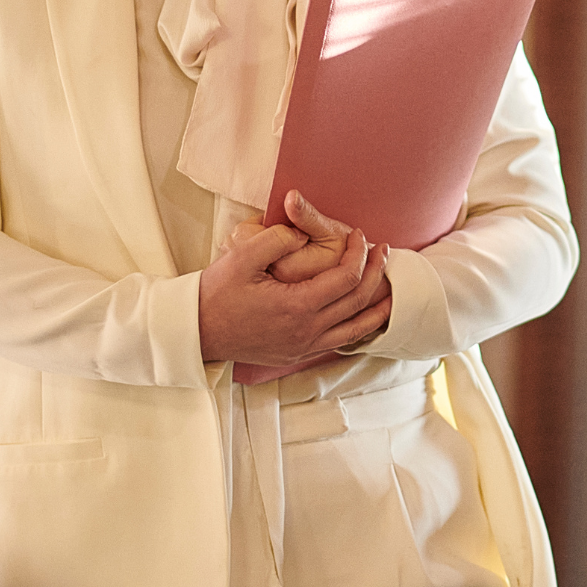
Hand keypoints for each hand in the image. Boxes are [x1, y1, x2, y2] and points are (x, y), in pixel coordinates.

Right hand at [201, 195, 389, 381]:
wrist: (197, 331)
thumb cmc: (216, 293)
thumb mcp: (241, 257)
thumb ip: (277, 239)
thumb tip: (304, 234)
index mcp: (297, 306)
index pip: (347, 278)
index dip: (359, 253)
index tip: (358, 233)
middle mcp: (307, 331)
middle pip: (359, 301)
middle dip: (376, 272)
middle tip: (382, 250)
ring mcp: (304, 346)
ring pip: (357, 328)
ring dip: (378, 305)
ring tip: (390, 286)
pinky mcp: (298, 353)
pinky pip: (341, 341)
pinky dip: (360, 326)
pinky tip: (365, 314)